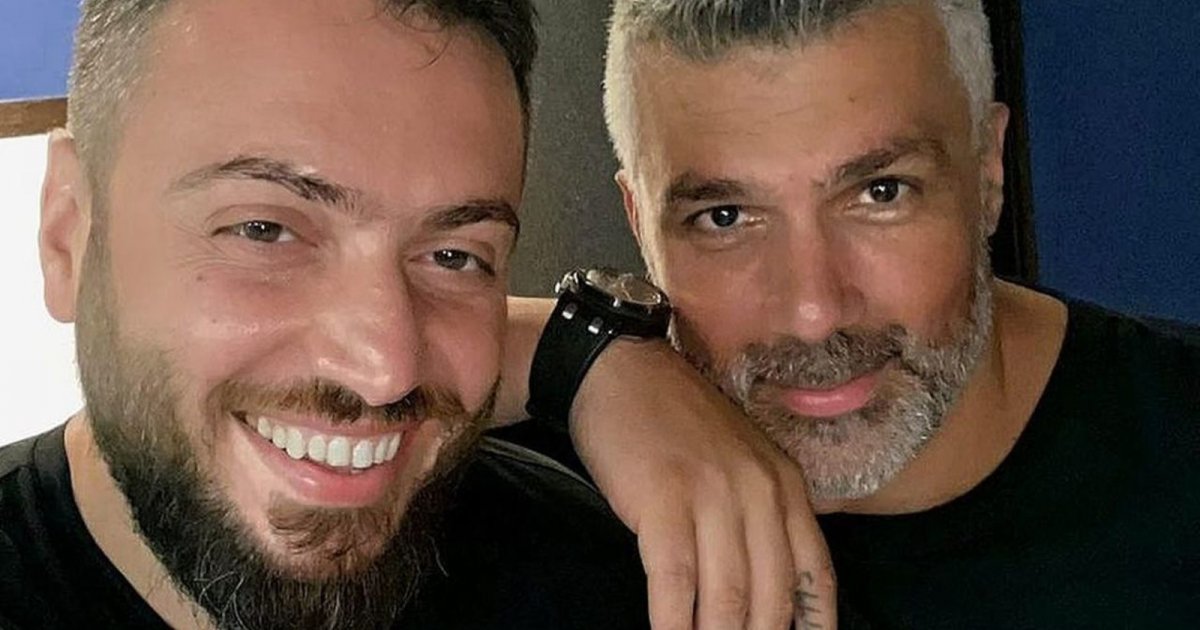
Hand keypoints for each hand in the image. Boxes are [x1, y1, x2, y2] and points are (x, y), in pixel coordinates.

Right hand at [570, 338, 836, 629]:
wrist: (620, 369)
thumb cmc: (675, 420)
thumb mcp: (740, 459)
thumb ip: (760, 514)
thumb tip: (763, 593)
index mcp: (785, 484)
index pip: (816, 574)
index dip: (811, 625)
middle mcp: (760, 492)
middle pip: (773, 596)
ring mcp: (713, 496)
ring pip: (728, 596)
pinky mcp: (664, 502)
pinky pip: (675, 581)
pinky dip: (674, 623)